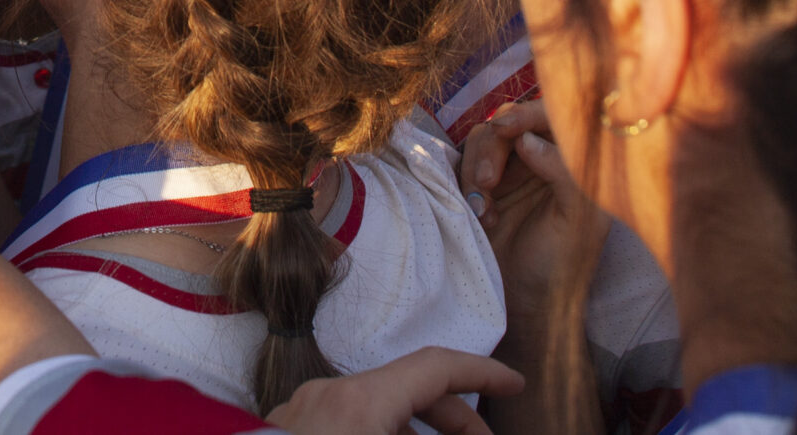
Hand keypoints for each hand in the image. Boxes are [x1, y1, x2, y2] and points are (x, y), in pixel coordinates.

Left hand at [268, 346, 524, 434]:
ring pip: (374, 412)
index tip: (514, 385)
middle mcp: (327, 395)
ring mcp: (299, 414)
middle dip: (451, 419)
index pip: (434, 367)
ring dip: (413, 432)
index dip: (480, 373)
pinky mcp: (281, 433)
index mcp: (360, 401)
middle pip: (405, 389)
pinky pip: (343, 428)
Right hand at [459, 99, 609, 329]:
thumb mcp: (577, 220)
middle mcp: (543, 161)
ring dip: (477, 168)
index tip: (505, 128)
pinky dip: (467, 184)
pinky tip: (481, 215)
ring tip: (484, 210)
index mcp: (574, 163)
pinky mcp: (484, 186)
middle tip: (488, 182)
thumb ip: (562, 172)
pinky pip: (467, 164)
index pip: (553, 117)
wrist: (526, 306)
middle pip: (511, 123)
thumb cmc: (562, 266)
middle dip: (494, 147)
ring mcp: (512, 172)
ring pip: (484, 140)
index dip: (528, 114)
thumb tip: (527, 140)